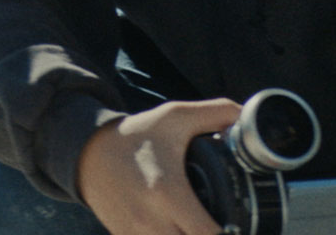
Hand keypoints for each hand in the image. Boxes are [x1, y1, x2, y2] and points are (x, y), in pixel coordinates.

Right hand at [76, 98, 240, 234]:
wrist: (89, 153)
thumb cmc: (136, 135)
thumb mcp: (176, 115)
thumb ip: (217, 112)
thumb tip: (246, 117)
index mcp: (168, 192)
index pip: (206, 234)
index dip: (227, 233)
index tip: (237, 223)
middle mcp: (149, 220)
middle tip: (221, 225)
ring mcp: (134, 234)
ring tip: (201, 225)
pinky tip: (179, 228)